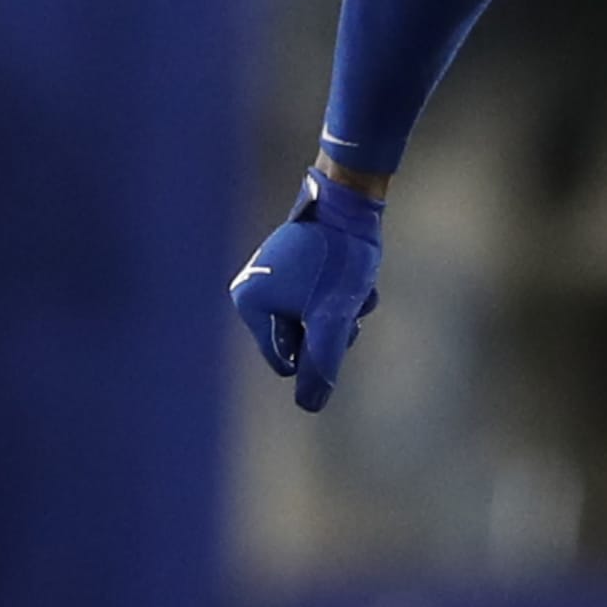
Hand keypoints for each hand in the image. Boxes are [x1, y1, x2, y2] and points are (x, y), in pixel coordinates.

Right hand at [230, 168, 382, 412]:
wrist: (351, 200)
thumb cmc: (340, 259)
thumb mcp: (333, 318)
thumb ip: (322, 363)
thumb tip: (310, 405)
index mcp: (251, 306)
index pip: (286, 362)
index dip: (319, 351)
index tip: (334, 320)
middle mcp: (253, 292)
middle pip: (303, 342)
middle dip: (333, 329)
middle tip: (349, 304)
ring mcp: (273, 278)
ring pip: (317, 321)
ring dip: (343, 312)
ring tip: (355, 287)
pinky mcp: (293, 267)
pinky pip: (321, 298)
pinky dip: (343, 295)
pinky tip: (355, 276)